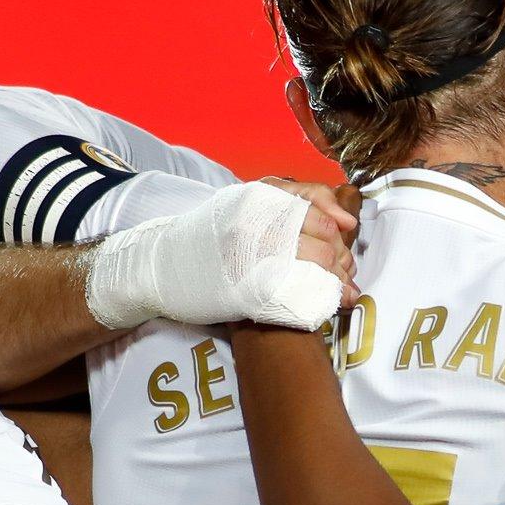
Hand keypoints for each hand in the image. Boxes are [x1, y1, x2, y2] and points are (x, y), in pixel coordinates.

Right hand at [86, 180, 351, 331]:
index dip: (336, 219)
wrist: (159, 267)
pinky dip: (321, 302)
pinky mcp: (251, 291)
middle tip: (342, 269)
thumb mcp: (243, 206)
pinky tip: (325, 305)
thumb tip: (345, 222)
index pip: (313, 201)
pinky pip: (301, 296)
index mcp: (256, 199)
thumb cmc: (206, 238)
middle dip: (340, 257)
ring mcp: (255, 258)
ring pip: (317, 266)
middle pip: (322, 238)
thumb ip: (289, 203)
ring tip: (337, 288)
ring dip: (336, 281)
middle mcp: (258, 224)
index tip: (345, 232)